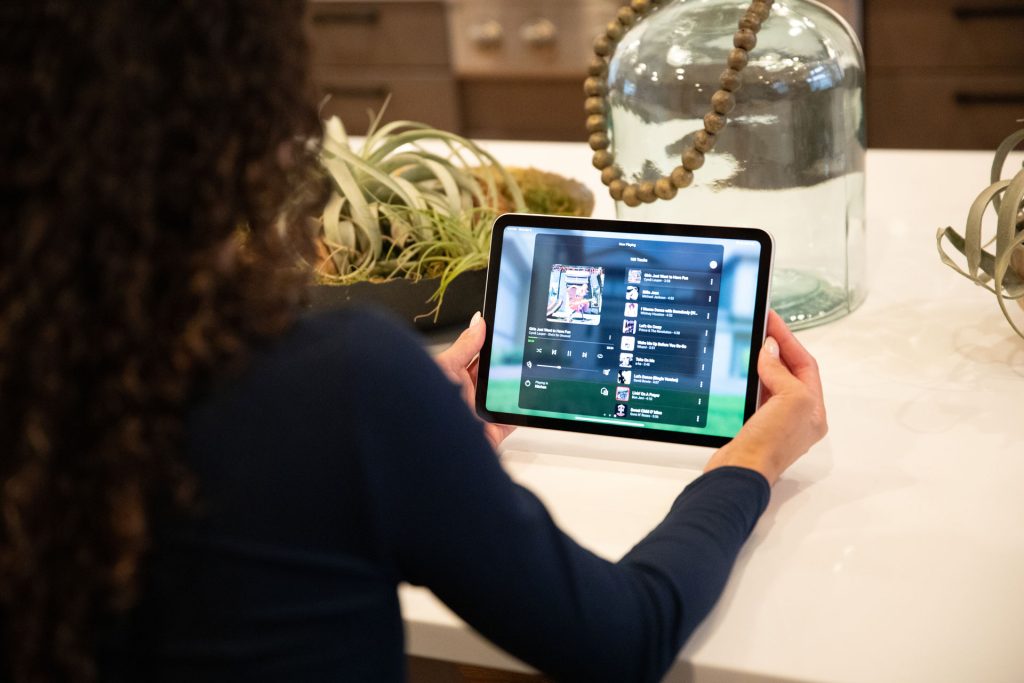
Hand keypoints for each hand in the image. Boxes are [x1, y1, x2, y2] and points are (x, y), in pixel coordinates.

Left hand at [434, 312, 515, 450]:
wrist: (428, 447)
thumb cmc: (424, 406)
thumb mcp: (446, 367)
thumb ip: (465, 346)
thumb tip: (479, 322)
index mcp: (451, 377)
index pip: (474, 357)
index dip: (489, 344)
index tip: (505, 330)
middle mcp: (464, 396)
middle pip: (491, 376)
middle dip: (504, 365)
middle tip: (520, 350)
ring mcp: (477, 415)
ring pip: (502, 396)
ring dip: (513, 387)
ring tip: (526, 370)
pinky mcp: (490, 433)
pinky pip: (511, 421)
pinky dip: (521, 412)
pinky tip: (528, 400)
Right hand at [703, 310, 826, 485]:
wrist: (739, 472)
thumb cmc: (769, 446)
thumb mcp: (789, 400)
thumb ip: (782, 371)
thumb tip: (769, 349)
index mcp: (813, 411)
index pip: (805, 365)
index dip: (788, 341)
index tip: (772, 320)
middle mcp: (797, 418)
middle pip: (789, 373)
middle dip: (776, 349)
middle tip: (761, 326)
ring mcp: (774, 423)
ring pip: (771, 383)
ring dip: (762, 363)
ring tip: (750, 342)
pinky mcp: (752, 427)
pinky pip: (754, 394)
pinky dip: (749, 379)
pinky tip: (740, 371)